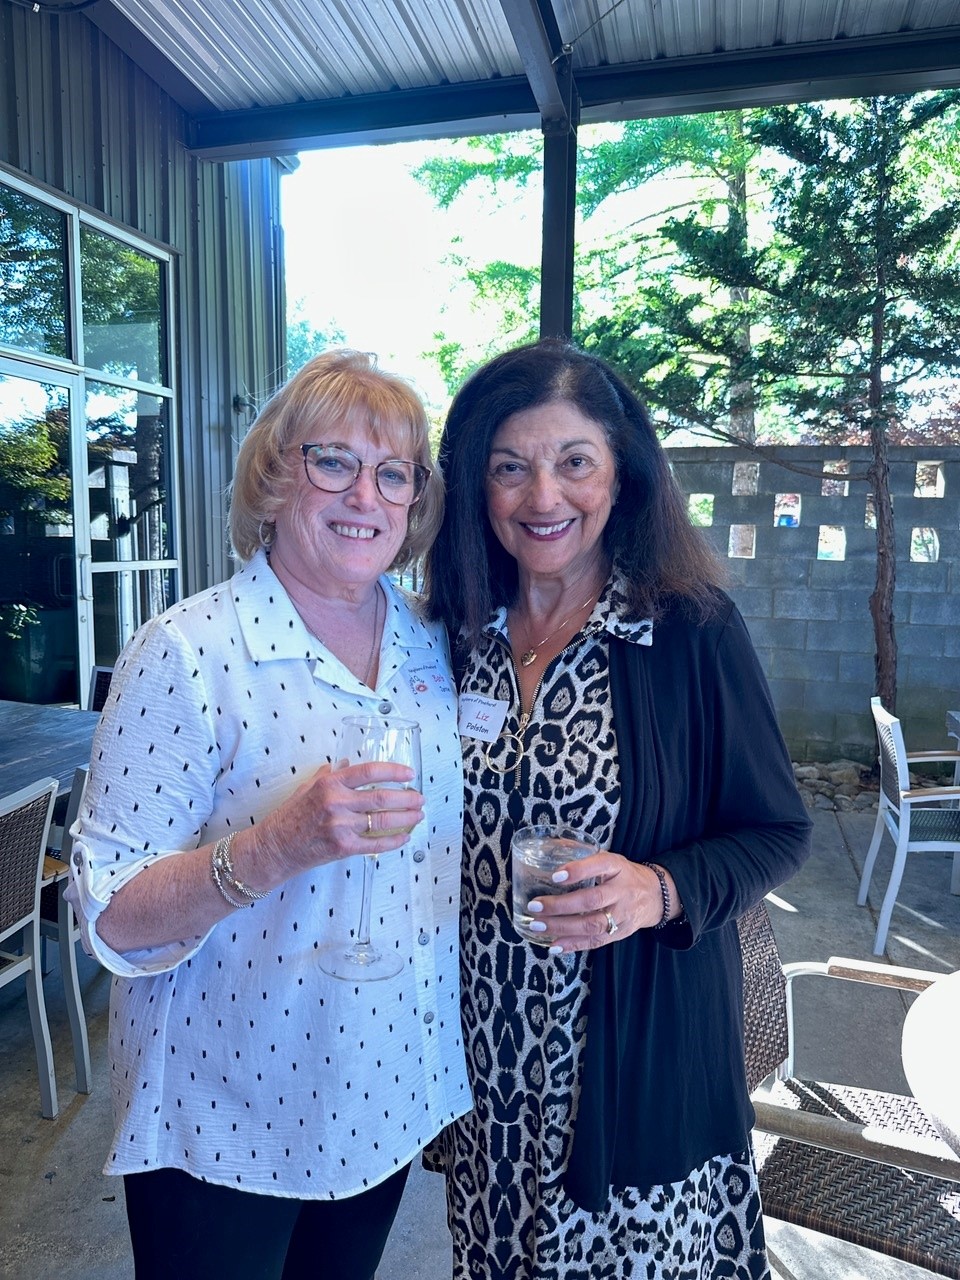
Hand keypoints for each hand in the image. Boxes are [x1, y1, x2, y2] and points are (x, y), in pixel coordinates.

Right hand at [239, 761, 423, 888]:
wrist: (275, 847)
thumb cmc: (290, 816)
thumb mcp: (307, 787)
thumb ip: (330, 775)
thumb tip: (347, 762)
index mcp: (330, 784)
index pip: (368, 771)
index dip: (393, 771)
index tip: (409, 773)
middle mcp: (337, 803)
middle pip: (382, 797)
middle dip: (407, 797)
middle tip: (420, 797)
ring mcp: (340, 826)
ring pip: (383, 821)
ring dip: (406, 818)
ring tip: (418, 815)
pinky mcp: (343, 848)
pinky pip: (376, 844)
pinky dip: (394, 841)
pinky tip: (404, 837)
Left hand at [525, 853, 676, 953]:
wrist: (656, 896)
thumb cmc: (625, 875)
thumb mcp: (611, 859)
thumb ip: (584, 856)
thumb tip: (553, 846)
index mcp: (617, 867)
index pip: (599, 865)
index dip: (577, 871)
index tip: (555, 876)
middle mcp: (621, 891)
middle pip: (591, 900)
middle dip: (560, 905)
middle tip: (535, 906)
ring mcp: (622, 915)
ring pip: (591, 924)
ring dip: (562, 927)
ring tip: (537, 926)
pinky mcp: (620, 933)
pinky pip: (595, 942)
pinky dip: (573, 945)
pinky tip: (554, 945)